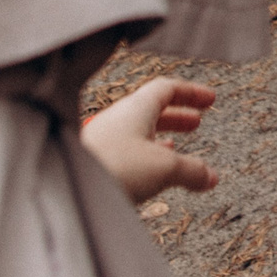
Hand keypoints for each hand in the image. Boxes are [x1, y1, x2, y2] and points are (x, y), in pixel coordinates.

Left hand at [80, 77, 218, 205]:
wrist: (67, 188)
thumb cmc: (112, 166)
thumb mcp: (165, 167)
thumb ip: (191, 170)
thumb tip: (209, 176)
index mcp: (137, 107)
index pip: (168, 88)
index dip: (191, 93)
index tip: (208, 99)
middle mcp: (118, 118)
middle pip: (152, 109)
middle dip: (177, 116)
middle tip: (195, 121)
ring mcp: (103, 139)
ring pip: (137, 132)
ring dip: (160, 138)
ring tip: (175, 149)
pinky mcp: (94, 160)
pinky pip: (124, 151)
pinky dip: (143, 157)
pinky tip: (148, 174)